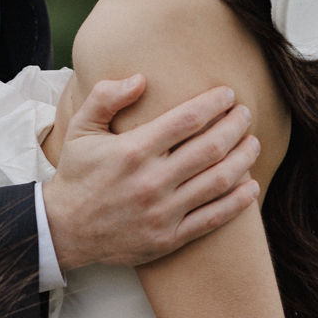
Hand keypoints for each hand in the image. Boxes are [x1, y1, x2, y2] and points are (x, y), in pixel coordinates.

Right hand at [42, 76, 259, 271]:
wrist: (64, 230)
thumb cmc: (78, 175)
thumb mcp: (81, 129)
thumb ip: (105, 97)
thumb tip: (141, 78)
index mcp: (133, 151)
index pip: (187, 119)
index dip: (214, 103)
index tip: (228, 95)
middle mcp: (151, 181)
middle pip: (211, 147)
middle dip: (236, 126)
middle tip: (245, 114)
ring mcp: (162, 212)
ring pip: (219, 181)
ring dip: (244, 158)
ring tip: (253, 143)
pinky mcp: (168, 238)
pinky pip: (213, 218)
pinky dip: (238, 201)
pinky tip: (251, 185)